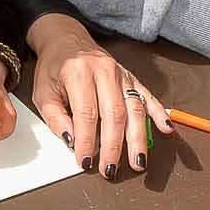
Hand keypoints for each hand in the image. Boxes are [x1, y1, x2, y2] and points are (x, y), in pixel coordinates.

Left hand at [25, 13, 168, 177]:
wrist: (66, 39)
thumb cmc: (54, 68)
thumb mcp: (42, 92)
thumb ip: (56, 118)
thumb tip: (72, 142)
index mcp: (78, 73)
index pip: (86, 114)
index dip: (88, 141)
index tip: (85, 161)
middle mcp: (103, 71)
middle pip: (114, 114)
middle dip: (114, 146)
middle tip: (110, 169)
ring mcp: (120, 73)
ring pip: (134, 108)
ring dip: (137, 138)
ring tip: (138, 161)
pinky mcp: (131, 77)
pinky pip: (148, 96)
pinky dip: (159, 113)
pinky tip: (166, 129)